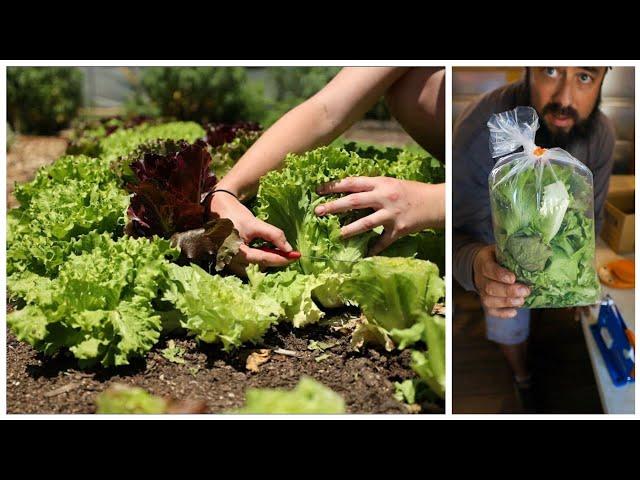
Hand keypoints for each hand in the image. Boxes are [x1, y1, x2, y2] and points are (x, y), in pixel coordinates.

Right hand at [209, 191, 294, 271]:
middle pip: (260, 266)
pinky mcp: (232, 260)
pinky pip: (250, 264)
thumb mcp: (254, 223)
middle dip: (276, 260)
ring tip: (280, 251)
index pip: (264, 259)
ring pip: (255, 266)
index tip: (295, 256)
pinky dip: (261, 258)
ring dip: (269, 260)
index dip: (282, 258)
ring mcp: (230, 262)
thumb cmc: (234, 214)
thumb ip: (272, 235)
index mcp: (236, 252)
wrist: (217, 208)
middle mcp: (232, 261)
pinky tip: (268, 251)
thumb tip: (288, 248)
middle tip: (290, 254)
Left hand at [315, 177, 444, 255]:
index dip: (334, 186)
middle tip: (318, 211)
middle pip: (354, 202)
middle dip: (334, 206)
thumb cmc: (410, 191)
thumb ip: (371, 187)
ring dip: (350, 229)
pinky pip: (383, 241)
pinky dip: (374, 248)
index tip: (318, 190)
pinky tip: (364, 254)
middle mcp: (384, 198)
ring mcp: (391, 215)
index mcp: (381, 183)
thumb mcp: (389, 183)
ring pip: (367, 223)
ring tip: (337, 234)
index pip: (353, 183)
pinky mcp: (398, 230)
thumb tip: (348, 190)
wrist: (434, 203)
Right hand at [473, 245, 530, 317]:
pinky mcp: (486, 302)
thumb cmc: (497, 256)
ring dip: (506, 302)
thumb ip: (512, 251)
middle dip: (508, 291)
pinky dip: (502, 313)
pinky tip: (514, 312)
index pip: (489, 269)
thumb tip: (535, 249)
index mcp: (484, 262)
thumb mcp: (500, 249)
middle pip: (490, 288)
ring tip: (522, 300)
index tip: (513, 278)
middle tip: (525, 291)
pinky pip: (491, 311)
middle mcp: (480, 279)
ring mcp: (482, 292)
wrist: (480, 264)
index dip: (500, 275)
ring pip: (489, 300)